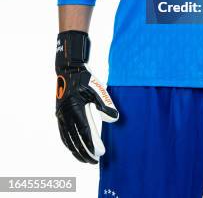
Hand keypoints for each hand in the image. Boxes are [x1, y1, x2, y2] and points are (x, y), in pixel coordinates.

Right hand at [55, 30, 118, 163]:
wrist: (68, 68)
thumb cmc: (84, 78)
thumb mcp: (97, 88)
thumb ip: (105, 104)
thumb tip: (115, 119)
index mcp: (75, 108)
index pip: (84, 133)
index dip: (91, 145)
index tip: (99, 154)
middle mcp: (65, 114)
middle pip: (74, 140)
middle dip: (84, 153)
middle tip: (94, 162)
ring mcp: (60, 115)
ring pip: (67, 139)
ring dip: (75, 150)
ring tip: (84, 159)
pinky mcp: (59, 114)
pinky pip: (63, 133)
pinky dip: (68, 143)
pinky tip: (74, 147)